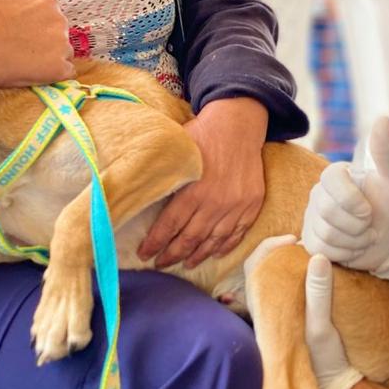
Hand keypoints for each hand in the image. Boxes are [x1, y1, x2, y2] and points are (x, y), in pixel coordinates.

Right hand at [0, 0, 75, 88]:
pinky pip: (65, 71)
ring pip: (63, 51)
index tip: (19, 29)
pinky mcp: (59, 68)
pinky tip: (35, 72)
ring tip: (26, 60)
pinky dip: (54, 73)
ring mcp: (61, 45)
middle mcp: (59, 19)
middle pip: (58, 30)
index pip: (50, 11)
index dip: (35, 22)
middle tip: (21, 45)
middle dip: (44, 37)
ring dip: (50, 55)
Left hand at [139, 97, 266, 268]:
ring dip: (198, 255)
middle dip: (172, 255)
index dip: (155, 243)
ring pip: (213, 241)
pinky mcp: (251, 205)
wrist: (238, 123)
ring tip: (186, 264)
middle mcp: (215, 203)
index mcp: (193, 191)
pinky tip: (214, 253)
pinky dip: (225, 246)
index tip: (145, 254)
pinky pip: (237, 233)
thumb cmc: (203, 134)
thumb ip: (163, 175)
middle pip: (189, 238)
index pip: (169, 226)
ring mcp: (236, 206)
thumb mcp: (177, 151)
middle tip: (160, 264)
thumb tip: (136, 191)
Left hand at [243, 237, 361, 388]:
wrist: (333, 385)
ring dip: (289, 261)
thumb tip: (317, 257)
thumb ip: (318, 292)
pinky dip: (298, 275)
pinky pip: (288, 288)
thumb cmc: (324, 358)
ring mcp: (280, 313)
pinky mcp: (293, 317)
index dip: (269, 247)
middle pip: (263, 268)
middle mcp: (268, 309)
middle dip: (279, 250)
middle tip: (300, 241)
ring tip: (307, 251)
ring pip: (275, 278)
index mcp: (266, 308)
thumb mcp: (321, 325)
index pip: (254, 265)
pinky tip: (313, 270)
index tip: (292, 239)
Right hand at [301, 116, 388, 282]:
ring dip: (354, 241)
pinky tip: (354, 248)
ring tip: (364, 236)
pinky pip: (322, 249)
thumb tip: (383, 117)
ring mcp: (312, 218)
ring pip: (326, 232)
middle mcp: (318, 194)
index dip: (351, 200)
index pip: (330, 180)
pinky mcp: (311, 241)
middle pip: (326, 210)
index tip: (369, 210)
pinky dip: (345, 253)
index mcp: (335, 175)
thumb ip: (384, 150)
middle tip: (370, 225)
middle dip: (357, 225)